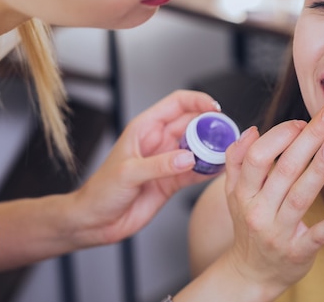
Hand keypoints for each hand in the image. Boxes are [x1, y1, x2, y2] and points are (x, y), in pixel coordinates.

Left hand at [67, 89, 220, 246]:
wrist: (95, 222)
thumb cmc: (101, 192)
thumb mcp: (128, 174)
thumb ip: (159, 165)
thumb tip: (189, 158)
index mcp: (146, 128)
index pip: (177, 103)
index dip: (198, 101)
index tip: (215, 108)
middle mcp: (160, 141)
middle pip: (194, 124)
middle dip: (212, 126)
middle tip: (227, 134)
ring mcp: (168, 160)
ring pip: (199, 147)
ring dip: (213, 148)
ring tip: (228, 152)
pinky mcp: (173, 181)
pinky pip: (197, 171)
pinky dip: (209, 170)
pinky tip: (220, 170)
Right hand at [222, 101, 323, 296]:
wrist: (250, 273)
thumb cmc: (248, 226)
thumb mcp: (233, 194)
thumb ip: (236, 160)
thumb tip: (252, 130)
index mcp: (243, 193)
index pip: (258, 156)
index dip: (280, 135)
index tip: (302, 122)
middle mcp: (259, 211)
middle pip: (284, 169)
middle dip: (309, 137)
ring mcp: (278, 233)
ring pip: (300, 196)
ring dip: (319, 168)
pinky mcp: (298, 252)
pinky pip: (317, 236)